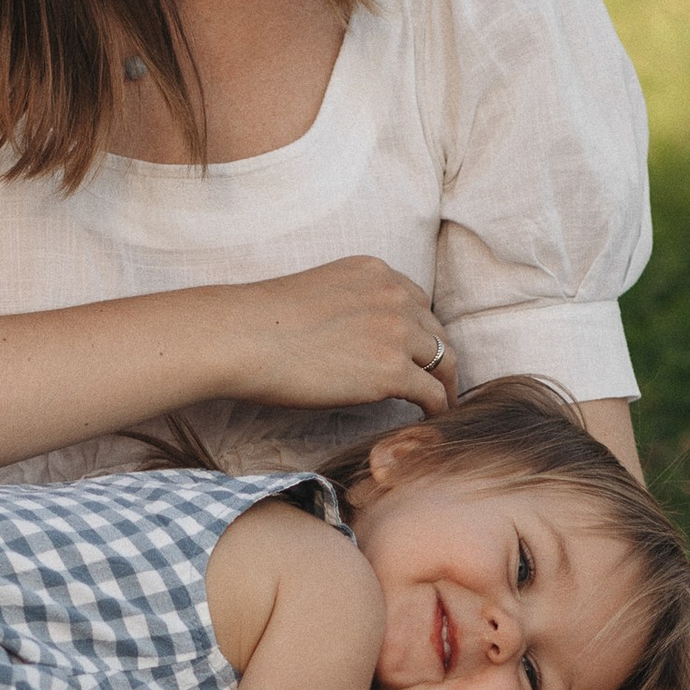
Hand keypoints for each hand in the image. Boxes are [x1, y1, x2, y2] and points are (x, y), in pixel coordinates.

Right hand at [221, 259, 454, 418]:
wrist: (243, 336)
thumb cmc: (261, 321)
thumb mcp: (317, 293)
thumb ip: (346, 305)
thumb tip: (349, 337)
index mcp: (373, 271)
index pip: (415, 300)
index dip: (419, 329)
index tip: (417, 350)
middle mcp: (393, 294)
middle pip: (434, 329)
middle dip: (437, 356)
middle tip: (437, 380)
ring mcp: (396, 332)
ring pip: (443, 360)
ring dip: (445, 383)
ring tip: (441, 403)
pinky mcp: (391, 371)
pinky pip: (433, 392)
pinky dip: (438, 407)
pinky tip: (432, 418)